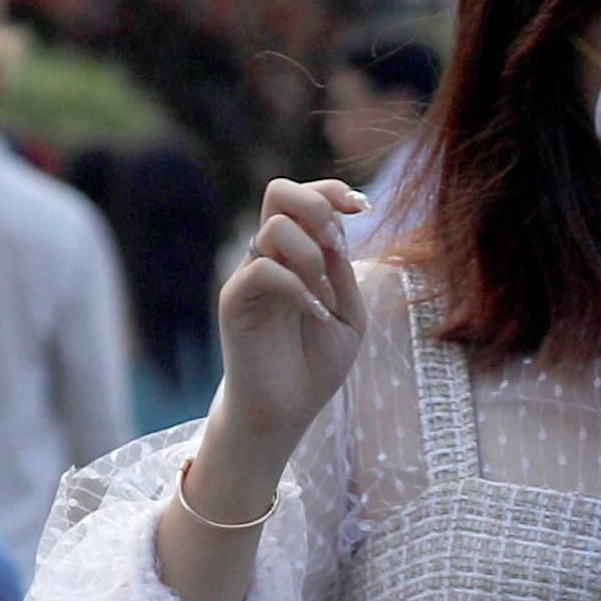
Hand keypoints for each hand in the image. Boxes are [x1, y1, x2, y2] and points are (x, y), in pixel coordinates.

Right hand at [206, 178, 366, 456]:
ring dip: (312, 254)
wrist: (286, 409)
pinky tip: (315, 312)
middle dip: (317, 205)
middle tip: (337, 245)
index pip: (306, 198)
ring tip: (324, 295)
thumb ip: (344, 274)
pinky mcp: (236, 300)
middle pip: (279, 191)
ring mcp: (251, 274)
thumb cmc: (316, 363)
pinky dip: (297, 287)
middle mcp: (271, 255)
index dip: (334, 191)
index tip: (365, 208)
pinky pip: (263, 269)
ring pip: (274, 227)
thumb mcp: (349, 315)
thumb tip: (336, 236)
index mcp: (299, 253)